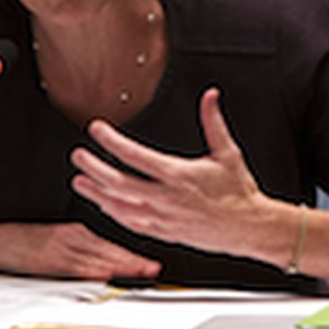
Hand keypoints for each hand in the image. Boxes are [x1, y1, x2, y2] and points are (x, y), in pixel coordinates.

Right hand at [0, 221, 160, 280]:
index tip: (150, 263)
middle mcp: (69, 237)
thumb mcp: (52, 240)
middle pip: (107, 251)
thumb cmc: (17, 243)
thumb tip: (104, 264)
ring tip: (140, 272)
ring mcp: (58, 249)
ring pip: (95, 258)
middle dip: (132, 261)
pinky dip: (91, 271)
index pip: (109, 245)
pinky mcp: (45, 261)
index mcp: (73, 232)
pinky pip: (73, 268)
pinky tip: (104, 276)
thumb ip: (77, 250)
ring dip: (119, 265)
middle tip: (153, 268)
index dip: (131, 255)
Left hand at [71, 88, 271, 256]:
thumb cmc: (239, 191)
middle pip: (120, 183)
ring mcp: (164, 218)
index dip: (112, 141)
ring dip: (97, 194)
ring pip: (121, 207)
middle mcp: (168, 198)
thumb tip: (210, 95)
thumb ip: (213, 122)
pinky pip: (132, 225)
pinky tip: (103, 205)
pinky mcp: (165, 233)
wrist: (250, 228)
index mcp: (179, 175)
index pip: (136, 156)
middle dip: (94, 169)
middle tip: (78, 157)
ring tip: (79, 182)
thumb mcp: (228, 153)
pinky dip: (114, 214)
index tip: (96, 129)